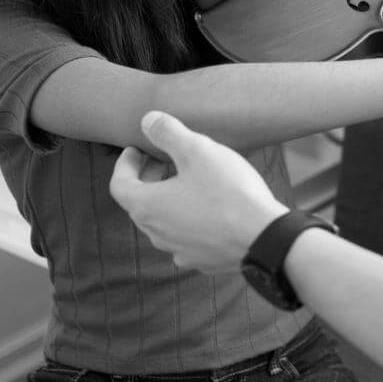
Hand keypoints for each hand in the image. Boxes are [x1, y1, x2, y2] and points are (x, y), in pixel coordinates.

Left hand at [109, 111, 287, 273]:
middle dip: (148, 179)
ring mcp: (178, 250)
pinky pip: (186, 237)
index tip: (137, 149)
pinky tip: (209, 209)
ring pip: (163, 222)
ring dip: (168, 200)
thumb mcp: (198, 151)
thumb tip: (147, 121)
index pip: (119, 184)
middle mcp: (156, 232)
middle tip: (163, 160)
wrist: (263, 238)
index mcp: (147, 206)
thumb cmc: (228, 192)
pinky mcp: (200, 260)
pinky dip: (188, 219)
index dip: (125, 164)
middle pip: (140, 203)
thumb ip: (169, 133)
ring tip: (188, 182)